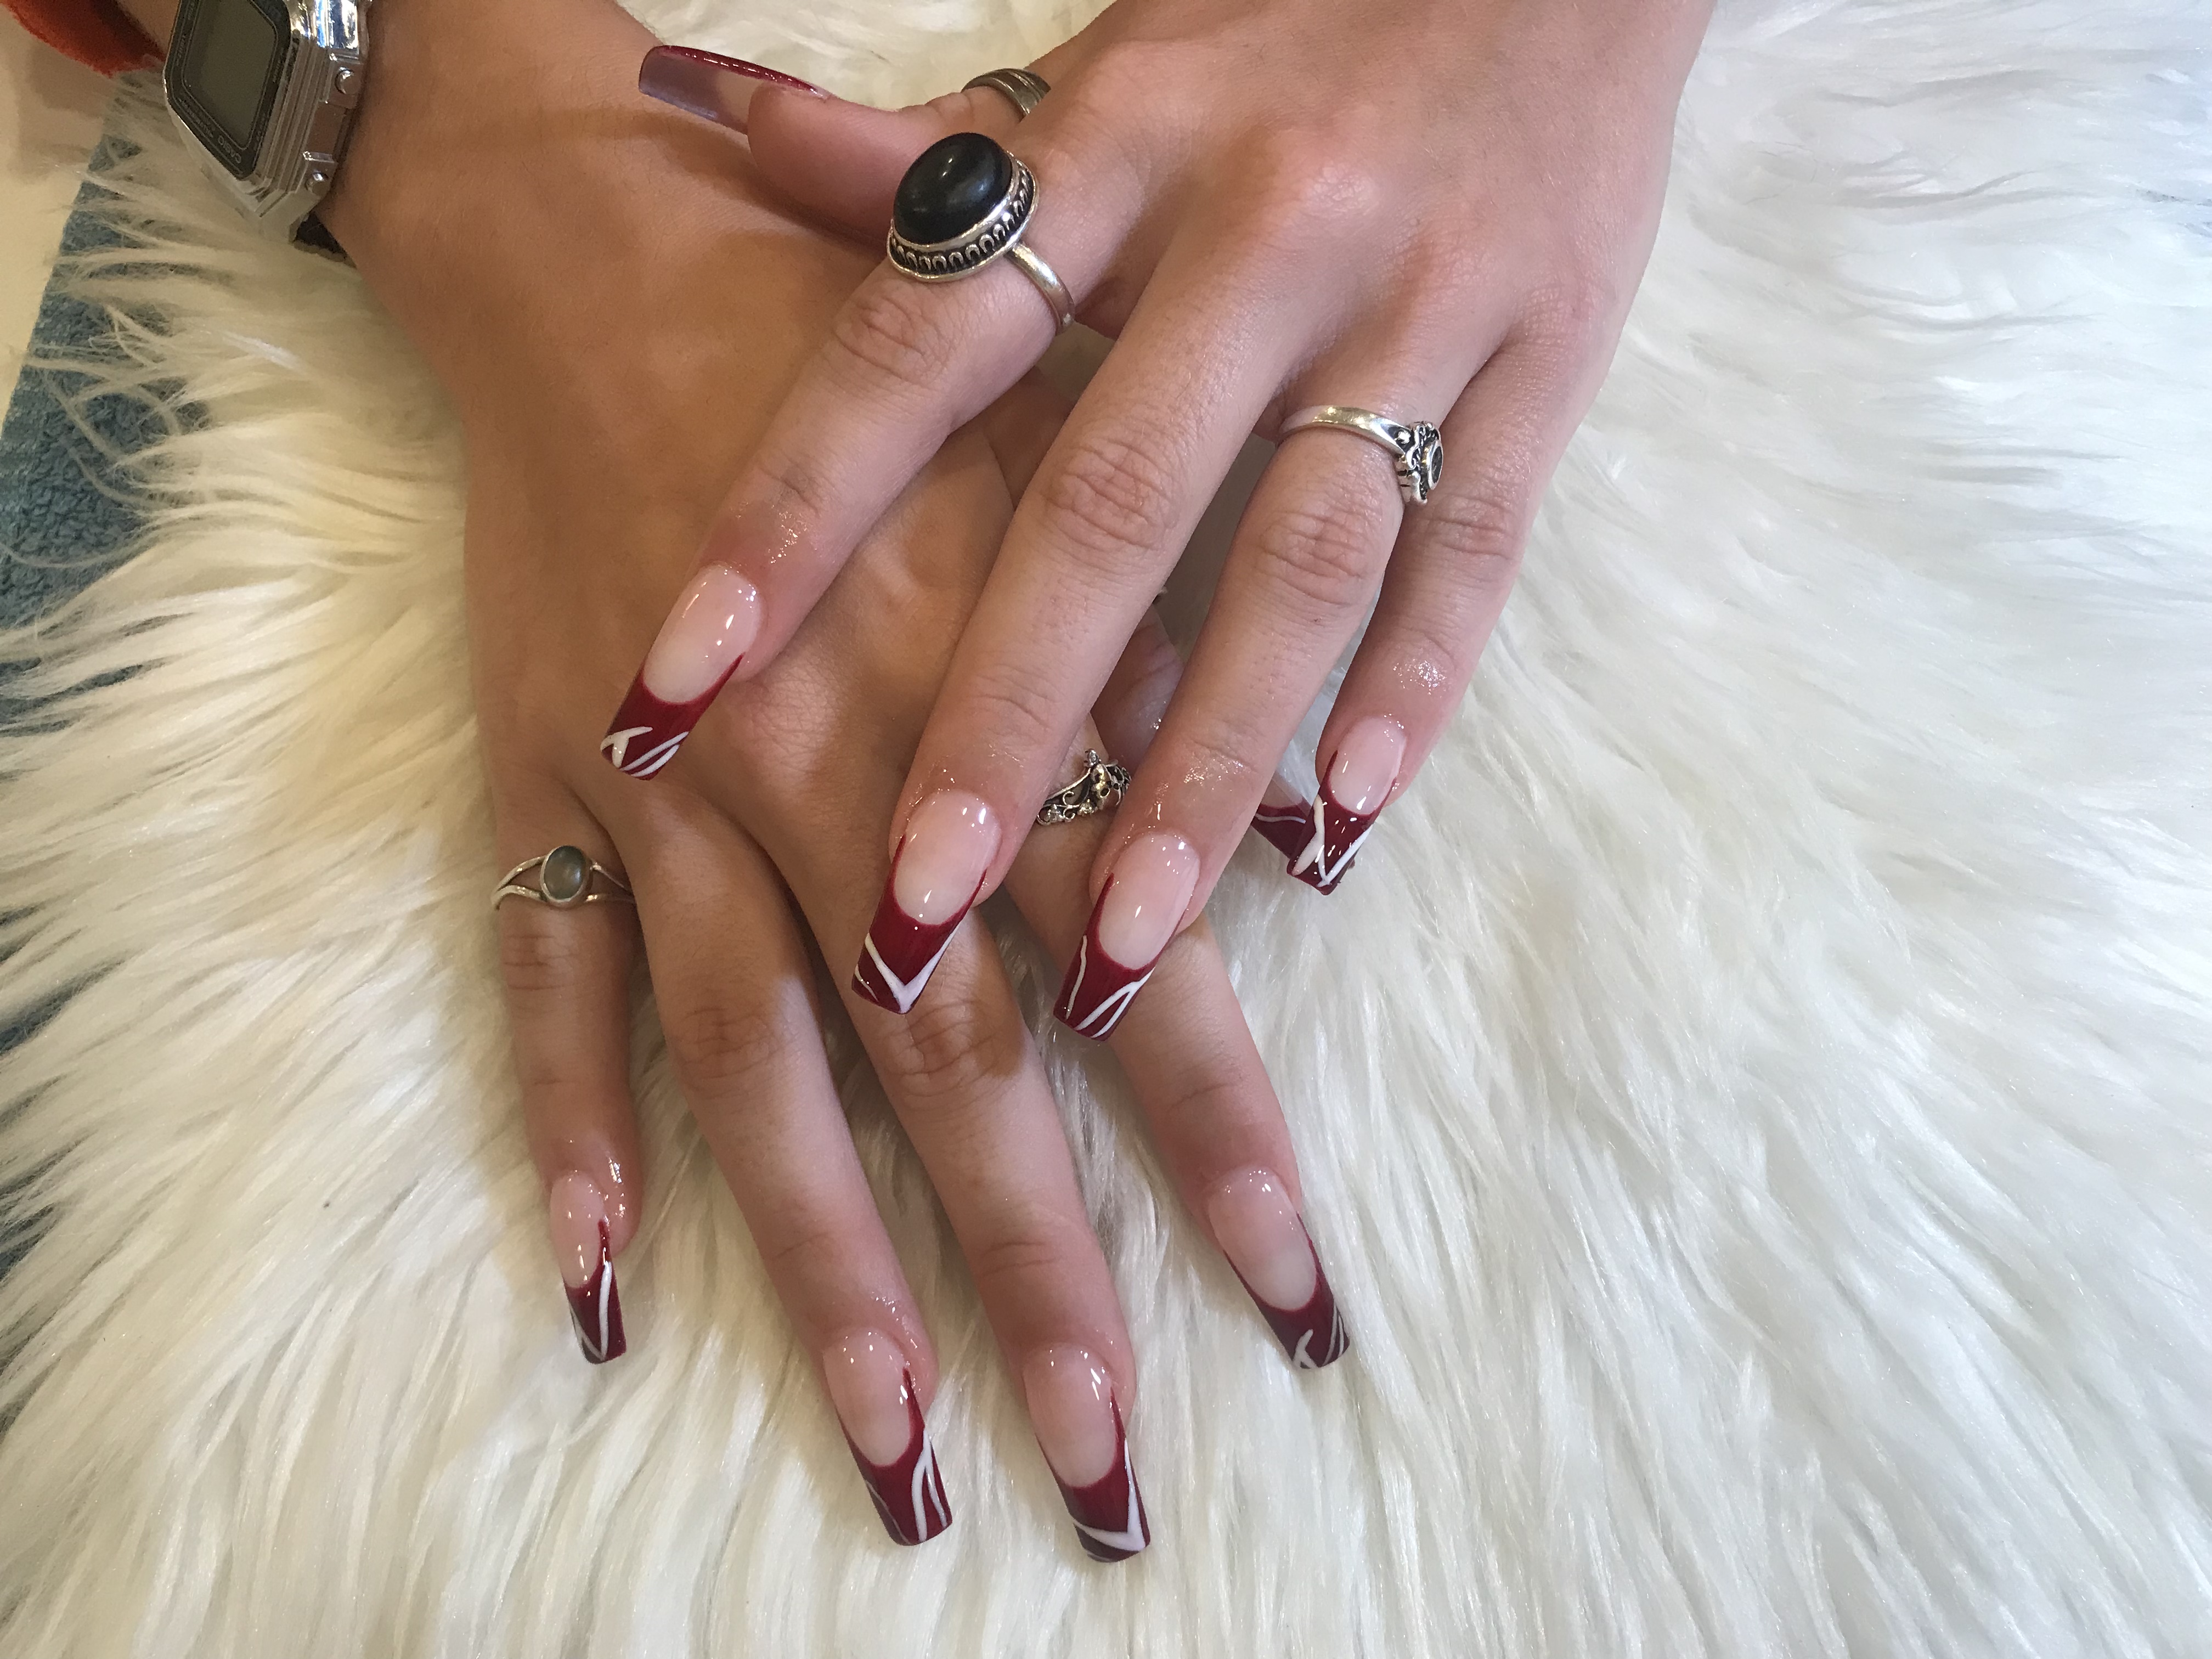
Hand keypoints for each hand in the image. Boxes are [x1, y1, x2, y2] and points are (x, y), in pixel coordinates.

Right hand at [320, 0, 1345, 1553]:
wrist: (598, 238)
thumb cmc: (862, 343)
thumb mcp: (1042, 460)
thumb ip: (1144, 662)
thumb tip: (1287, 849)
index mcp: (975, 702)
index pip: (1125, 970)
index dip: (1217, 1140)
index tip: (1298, 1303)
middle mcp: (827, 782)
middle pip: (948, 1076)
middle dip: (1038, 1280)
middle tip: (1107, 1467)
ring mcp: (669, 803)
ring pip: (758, 1080)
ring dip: (827, 1277)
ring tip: (895, 1455)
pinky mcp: (540, 789)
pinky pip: (546, 991)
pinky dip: (571, 1136)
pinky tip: (606, 1287)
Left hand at [621, 0, 1710, 1032]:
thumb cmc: (1286, 14)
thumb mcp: (1100, 58)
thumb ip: (913, 146)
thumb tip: (692, 102)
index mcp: (1116, 142)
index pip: (914, 350)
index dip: (787, 521)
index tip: (672, 688)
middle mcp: (1261, 226)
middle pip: (1104, 506)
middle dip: (998, 721)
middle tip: (905, 911)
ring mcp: (1422, 298)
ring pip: (1296, 566)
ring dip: (1202, 769)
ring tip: (1117, 943)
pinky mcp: (1554, 358)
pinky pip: (1474, 552)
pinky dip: (1411, 691)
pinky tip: (1338, 828)